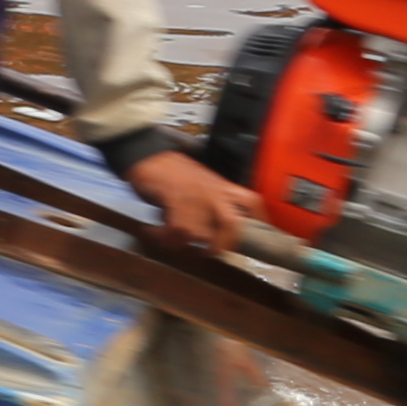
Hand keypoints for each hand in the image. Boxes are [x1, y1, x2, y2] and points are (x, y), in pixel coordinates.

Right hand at [123, 147, 259, 257]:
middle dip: (223, 243)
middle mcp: (213, 191)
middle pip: (231, 223)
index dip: (259, 220)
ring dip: (184, 241)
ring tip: (170, 239)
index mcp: (221, 186)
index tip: (261, 233)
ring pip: (200, 232)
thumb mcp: (198, 181)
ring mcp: (195, 196)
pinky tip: (154, 232)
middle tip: (210, 252)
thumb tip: (208, 227)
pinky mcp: (175, 200)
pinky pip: (176, 229)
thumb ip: (208, 200)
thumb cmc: (170, 168)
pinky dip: (164, 236)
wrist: (145, 153)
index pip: (250, 202)